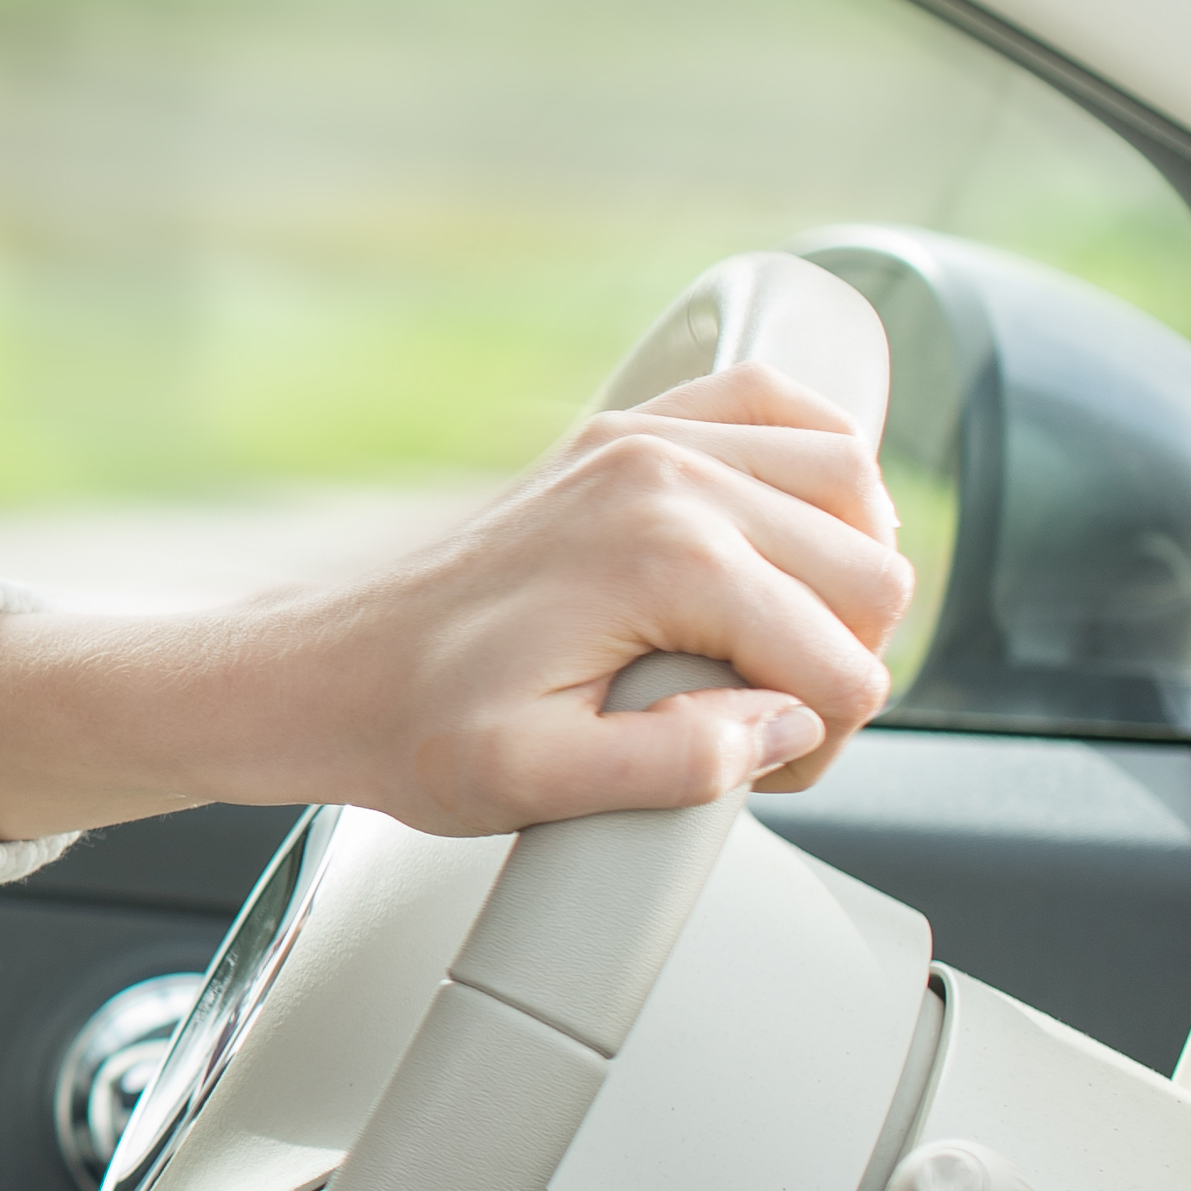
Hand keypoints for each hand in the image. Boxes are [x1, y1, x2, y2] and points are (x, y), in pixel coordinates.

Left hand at [0, 360, 910, 842]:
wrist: (319, 669)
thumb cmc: (412, 727)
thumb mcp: (534, 782)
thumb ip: (675, 769)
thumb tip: (782, 724)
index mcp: (662, 555)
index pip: (845, 661)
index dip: (817, 740)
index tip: (749, 764)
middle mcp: (665, 474)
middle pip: (871, 572)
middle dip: (838, 660)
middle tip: (752, 716)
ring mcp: (646, 438)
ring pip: (854, 487)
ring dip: (843, 573)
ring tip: (769, 643)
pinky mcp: (627, 431)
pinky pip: (780, 407)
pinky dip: (817, 465)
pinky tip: (787, 536)